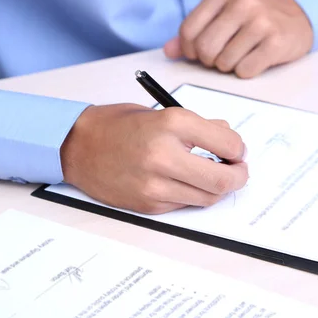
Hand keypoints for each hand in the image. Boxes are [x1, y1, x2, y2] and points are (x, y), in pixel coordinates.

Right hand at [60, 104, 247, 214]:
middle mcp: (164, 155)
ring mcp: (155, 184)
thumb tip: (230, 141)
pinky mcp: (148, 203)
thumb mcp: (164, 113)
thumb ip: (200, 127)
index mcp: (172, 124)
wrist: (77, 146)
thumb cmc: (121, 125)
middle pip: (224, 179)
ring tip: (213, 175)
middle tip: (238, 170)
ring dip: (219, 188)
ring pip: (208, 197)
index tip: (237, 150)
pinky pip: (186, 204)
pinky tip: (187, 182)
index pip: (228, 144)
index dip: (239, 149)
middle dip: (239, 176)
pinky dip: (194, 194)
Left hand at [163, 0, 312, 78]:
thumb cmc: (255, 16)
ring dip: (229, 67)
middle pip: (205, 48)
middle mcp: (242, 2)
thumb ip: (194, 31)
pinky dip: (246, 71)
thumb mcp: (223, 13)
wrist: (298, 15)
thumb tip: (169, 51)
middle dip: (209, 60)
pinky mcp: (276, 43)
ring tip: (240, 55)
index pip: (188, 31)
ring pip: (225, 63)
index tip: (199, 53)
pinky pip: (245, 71)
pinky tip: (255, 59)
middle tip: (221, 57)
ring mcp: (261, 22)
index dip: (190, 50)